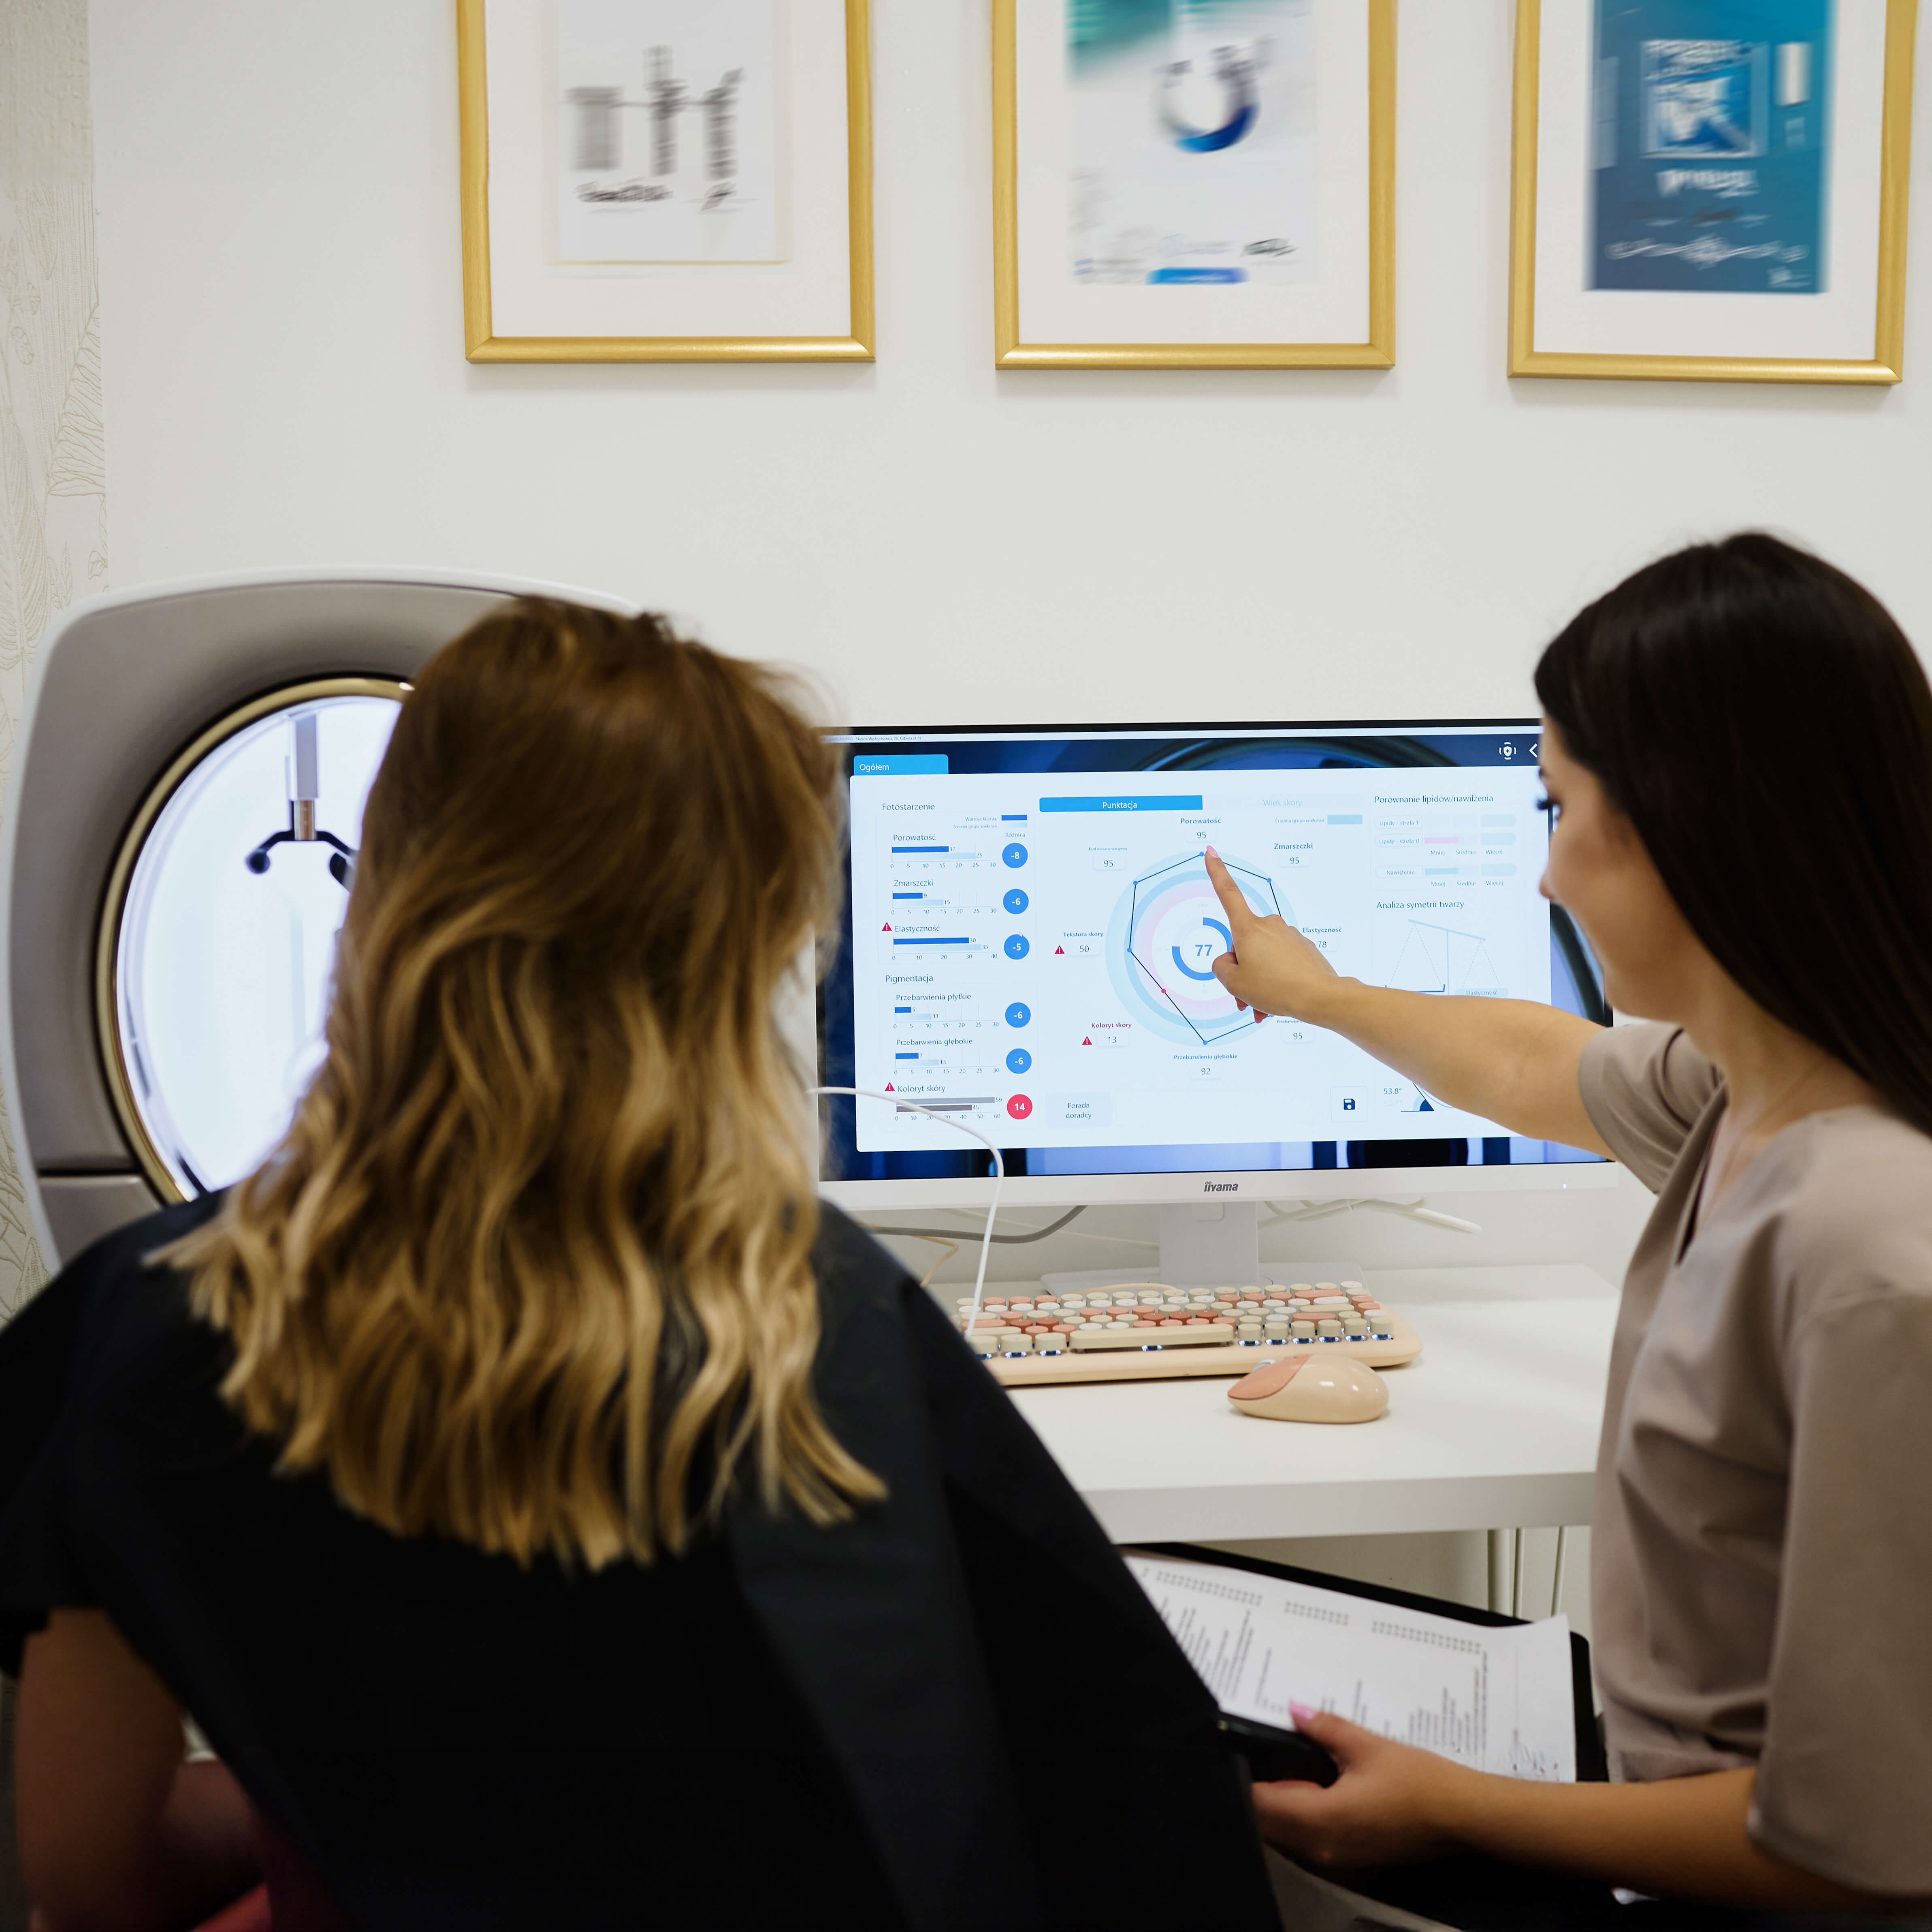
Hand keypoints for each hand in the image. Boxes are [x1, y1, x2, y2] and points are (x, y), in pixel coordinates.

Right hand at [1204, 848, 1343, 1023]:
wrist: (1320, 998)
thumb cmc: (1277, 988)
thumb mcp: (1234, 983)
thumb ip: (1221, 967)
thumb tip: (1229, 961)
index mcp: (1248, 929)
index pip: (1227, 893)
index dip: (1216, 871)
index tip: (1211, 852)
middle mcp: (1269, 926)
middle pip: (1243, 944)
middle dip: (1240, 968)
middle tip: (1245, 996)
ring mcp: (1288, 935)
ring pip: (1262, 956)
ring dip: (1258, 978)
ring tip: (1262, 1006)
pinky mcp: (1303, 948)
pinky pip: (1280, 962)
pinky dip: (1275, 979)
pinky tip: (1278, 998)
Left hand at [1250, 1706, 1471, 1870]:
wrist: (1461, 1814)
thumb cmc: (1416, 1781)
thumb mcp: (1365, 1744)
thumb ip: (1323, 1727)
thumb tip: (1294, 1710)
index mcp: (1320, 1821)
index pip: (1261, 1806)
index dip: (1248, 1780)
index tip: (1245, 1753)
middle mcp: (1323, 1848)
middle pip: (1270, 1826)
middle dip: (1262, 1794)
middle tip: (1268, 1757)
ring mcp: (1339, 1859)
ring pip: (1289, 1837)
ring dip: (1283, 1809)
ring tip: (1293, 1769)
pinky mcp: (1355, 1859)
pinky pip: (1312, 1843)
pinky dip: (1303, 1820)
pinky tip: (1318, 1790)